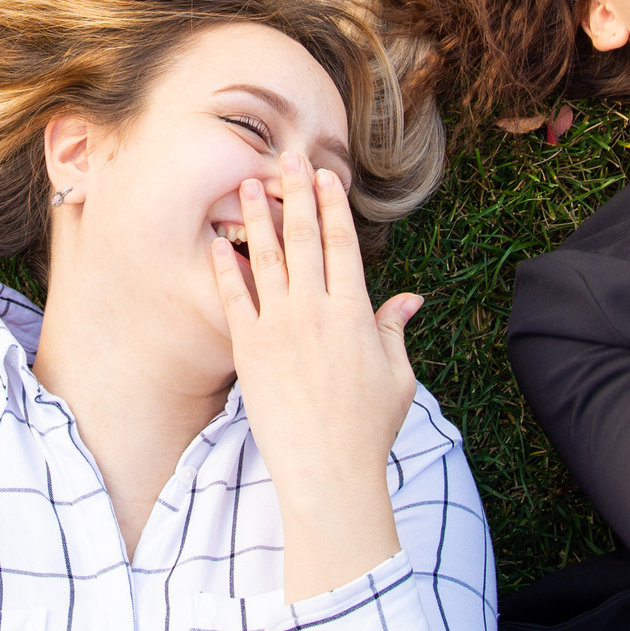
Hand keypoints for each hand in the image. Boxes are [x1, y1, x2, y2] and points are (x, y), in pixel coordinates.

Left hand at [211, 152, 421, 601]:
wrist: (328, 471)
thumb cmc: (368, 428)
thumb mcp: (396, 376)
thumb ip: (394, 330)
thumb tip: (409, 299)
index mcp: (355, 313)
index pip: (342, 245)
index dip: (333, 206)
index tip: (326, 176)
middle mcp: (316, 311)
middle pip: (304, 239)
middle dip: (295, 194)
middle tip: (287, 159)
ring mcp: (280, 328)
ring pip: (266, 259)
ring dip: (257, 218)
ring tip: (247, 185)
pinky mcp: (250, 350)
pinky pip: (235, 298)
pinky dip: (227, 268)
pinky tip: (220, 243)